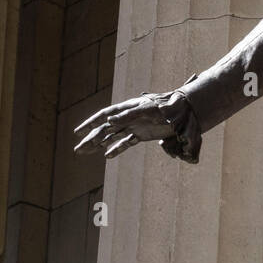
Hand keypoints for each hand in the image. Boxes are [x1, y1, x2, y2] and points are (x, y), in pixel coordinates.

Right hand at [73, 92, 194, 159]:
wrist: (184, 112)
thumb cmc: (166, 106)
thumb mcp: (148, 110)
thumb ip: (129, 115)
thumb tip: (108, 120)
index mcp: (127, 108)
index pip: (104, 115)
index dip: (90, 123)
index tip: (77, 132)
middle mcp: (128, 117)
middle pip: (105, 129)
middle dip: (90, 138)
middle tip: (77, 149)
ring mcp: (134, 126)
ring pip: (112, 137)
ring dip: (99, 145)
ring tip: (85, 152)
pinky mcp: (142, 135)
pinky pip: (126, 143)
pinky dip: (116, 149)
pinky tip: (107, 156)